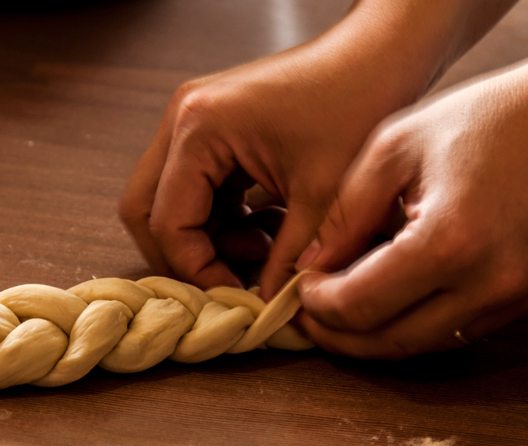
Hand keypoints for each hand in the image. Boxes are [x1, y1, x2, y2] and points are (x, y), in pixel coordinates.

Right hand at [118, 0, 517, 298]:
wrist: (380, 56)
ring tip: (264, 253)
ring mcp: (196, 122)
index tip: (235, 296)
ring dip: (207, 237)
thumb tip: (268, 307)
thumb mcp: (322, 196)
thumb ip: (288, 258)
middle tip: (229, 283)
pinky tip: (267, 231)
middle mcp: (183, 120)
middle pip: (147, 209)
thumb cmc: (355, 105)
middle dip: (185, 254)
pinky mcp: (216, 129)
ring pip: (171, 200)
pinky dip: (223, 217)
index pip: (166, 220)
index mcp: (199, 130)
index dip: (196, 269)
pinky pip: (199, 187)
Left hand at [293, 46, 527, 358]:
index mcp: (448, 241)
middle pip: (390, 342)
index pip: (361, 306)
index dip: (318, 305)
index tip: (298, 288)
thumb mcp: (395, 146)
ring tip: (341, 311)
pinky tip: (389, 302)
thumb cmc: (488, 119)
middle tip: (307, 315)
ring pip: (423, 345)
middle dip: (338, 335)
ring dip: (374, 337)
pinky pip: (457, 330)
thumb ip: (346, 213)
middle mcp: (487, 284)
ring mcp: (514, 299)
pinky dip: (414, 325)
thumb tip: (312, 265)